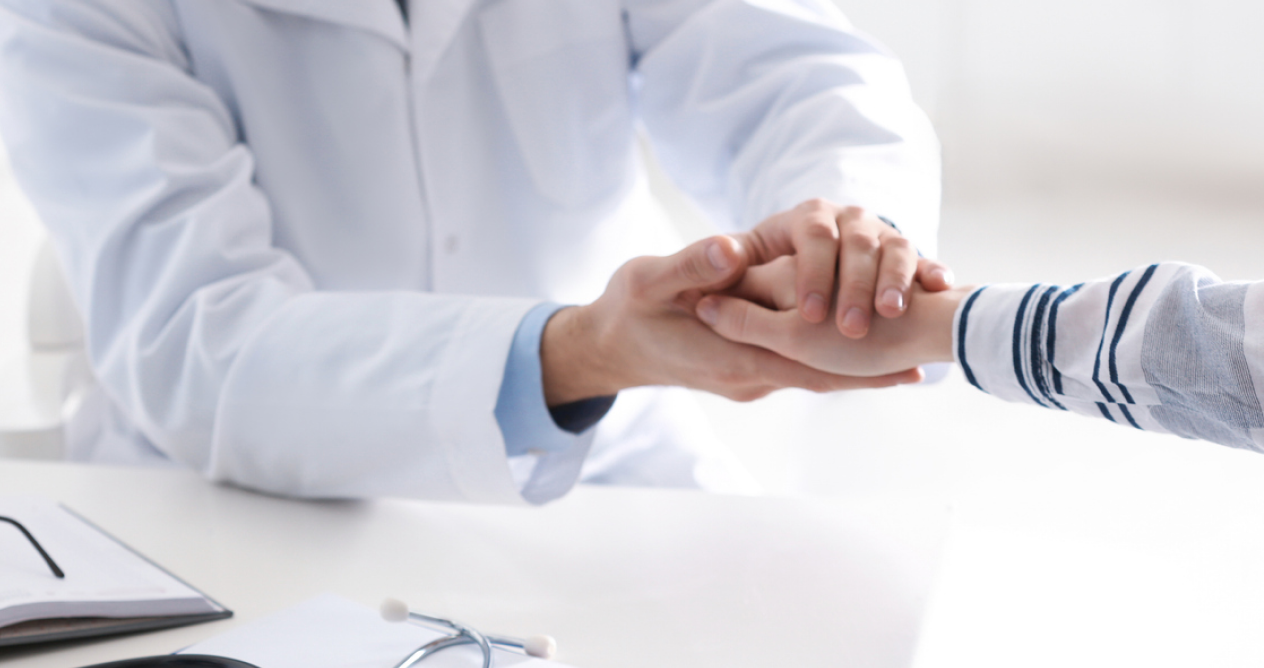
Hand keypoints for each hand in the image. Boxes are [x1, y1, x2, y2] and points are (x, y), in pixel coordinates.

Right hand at [540, 236, 923, 404]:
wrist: (607, 345)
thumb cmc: (628, 309)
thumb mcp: (648, 281)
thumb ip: (690, 267)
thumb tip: (730, 249)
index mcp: (728, 356)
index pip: (804, 366)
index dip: (855, 367)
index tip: (902, 362)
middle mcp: (746, 376)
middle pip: (820, 380)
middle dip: (869, 375)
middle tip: (924, 368)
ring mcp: (746, 378)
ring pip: (811, 377)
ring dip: (854, 373)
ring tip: (906, 365)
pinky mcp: (745, 370)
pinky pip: (796, 370)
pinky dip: (829, 365)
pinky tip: (855, 353)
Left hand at [733, 200, 953, 338]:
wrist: (799, 288)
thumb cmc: (759, 293)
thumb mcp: (739, 283)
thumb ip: (719, 280)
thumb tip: (721, 259)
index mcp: (805, 219)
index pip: (813, 236)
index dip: (812, 274)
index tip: (810, 315)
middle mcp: (845, 221)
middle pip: (857, 245)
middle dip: (855, 287)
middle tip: (850, 329)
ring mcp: (878, 235)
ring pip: (893, 250)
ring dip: (893, 281)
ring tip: (890, 314)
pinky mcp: (904, 256)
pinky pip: (922, 260)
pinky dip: (931, 271)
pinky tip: (940, 284)